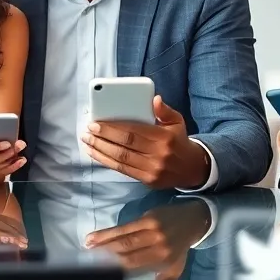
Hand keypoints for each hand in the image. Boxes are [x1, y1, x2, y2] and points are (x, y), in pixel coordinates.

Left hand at [81, 96, 209, 188]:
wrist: (192, 169)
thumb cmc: (179, 141)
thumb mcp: (177, 122)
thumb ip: (164, 111)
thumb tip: (154, 99)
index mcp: (164, 138)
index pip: (133, 132)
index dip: (112, 128)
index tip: (96, 123)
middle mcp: (158, 155)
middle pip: (124, 146)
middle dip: (103, 138)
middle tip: (88, 132)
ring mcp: (152, 170)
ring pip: (121, 160)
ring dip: (101, 151)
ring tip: (87, 142)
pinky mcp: (148, 180)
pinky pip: (123, 170)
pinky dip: (107, 162)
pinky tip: (96, 154)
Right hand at [84, 201, 210, 279]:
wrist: (192, 221)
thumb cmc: (180, 249)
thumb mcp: (176, 270)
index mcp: (162, 258)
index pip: (135, 264)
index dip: (117, 268)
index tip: (100, 274)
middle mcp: (157, 243)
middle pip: (126, 249)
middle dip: (105, 255)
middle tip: (87, 261)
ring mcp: (152, 228)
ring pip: (123, 236)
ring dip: (103, 242)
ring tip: (86, 248)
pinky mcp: (147, 217)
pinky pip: (124, 225)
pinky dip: (108, 231)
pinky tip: (95, 236)